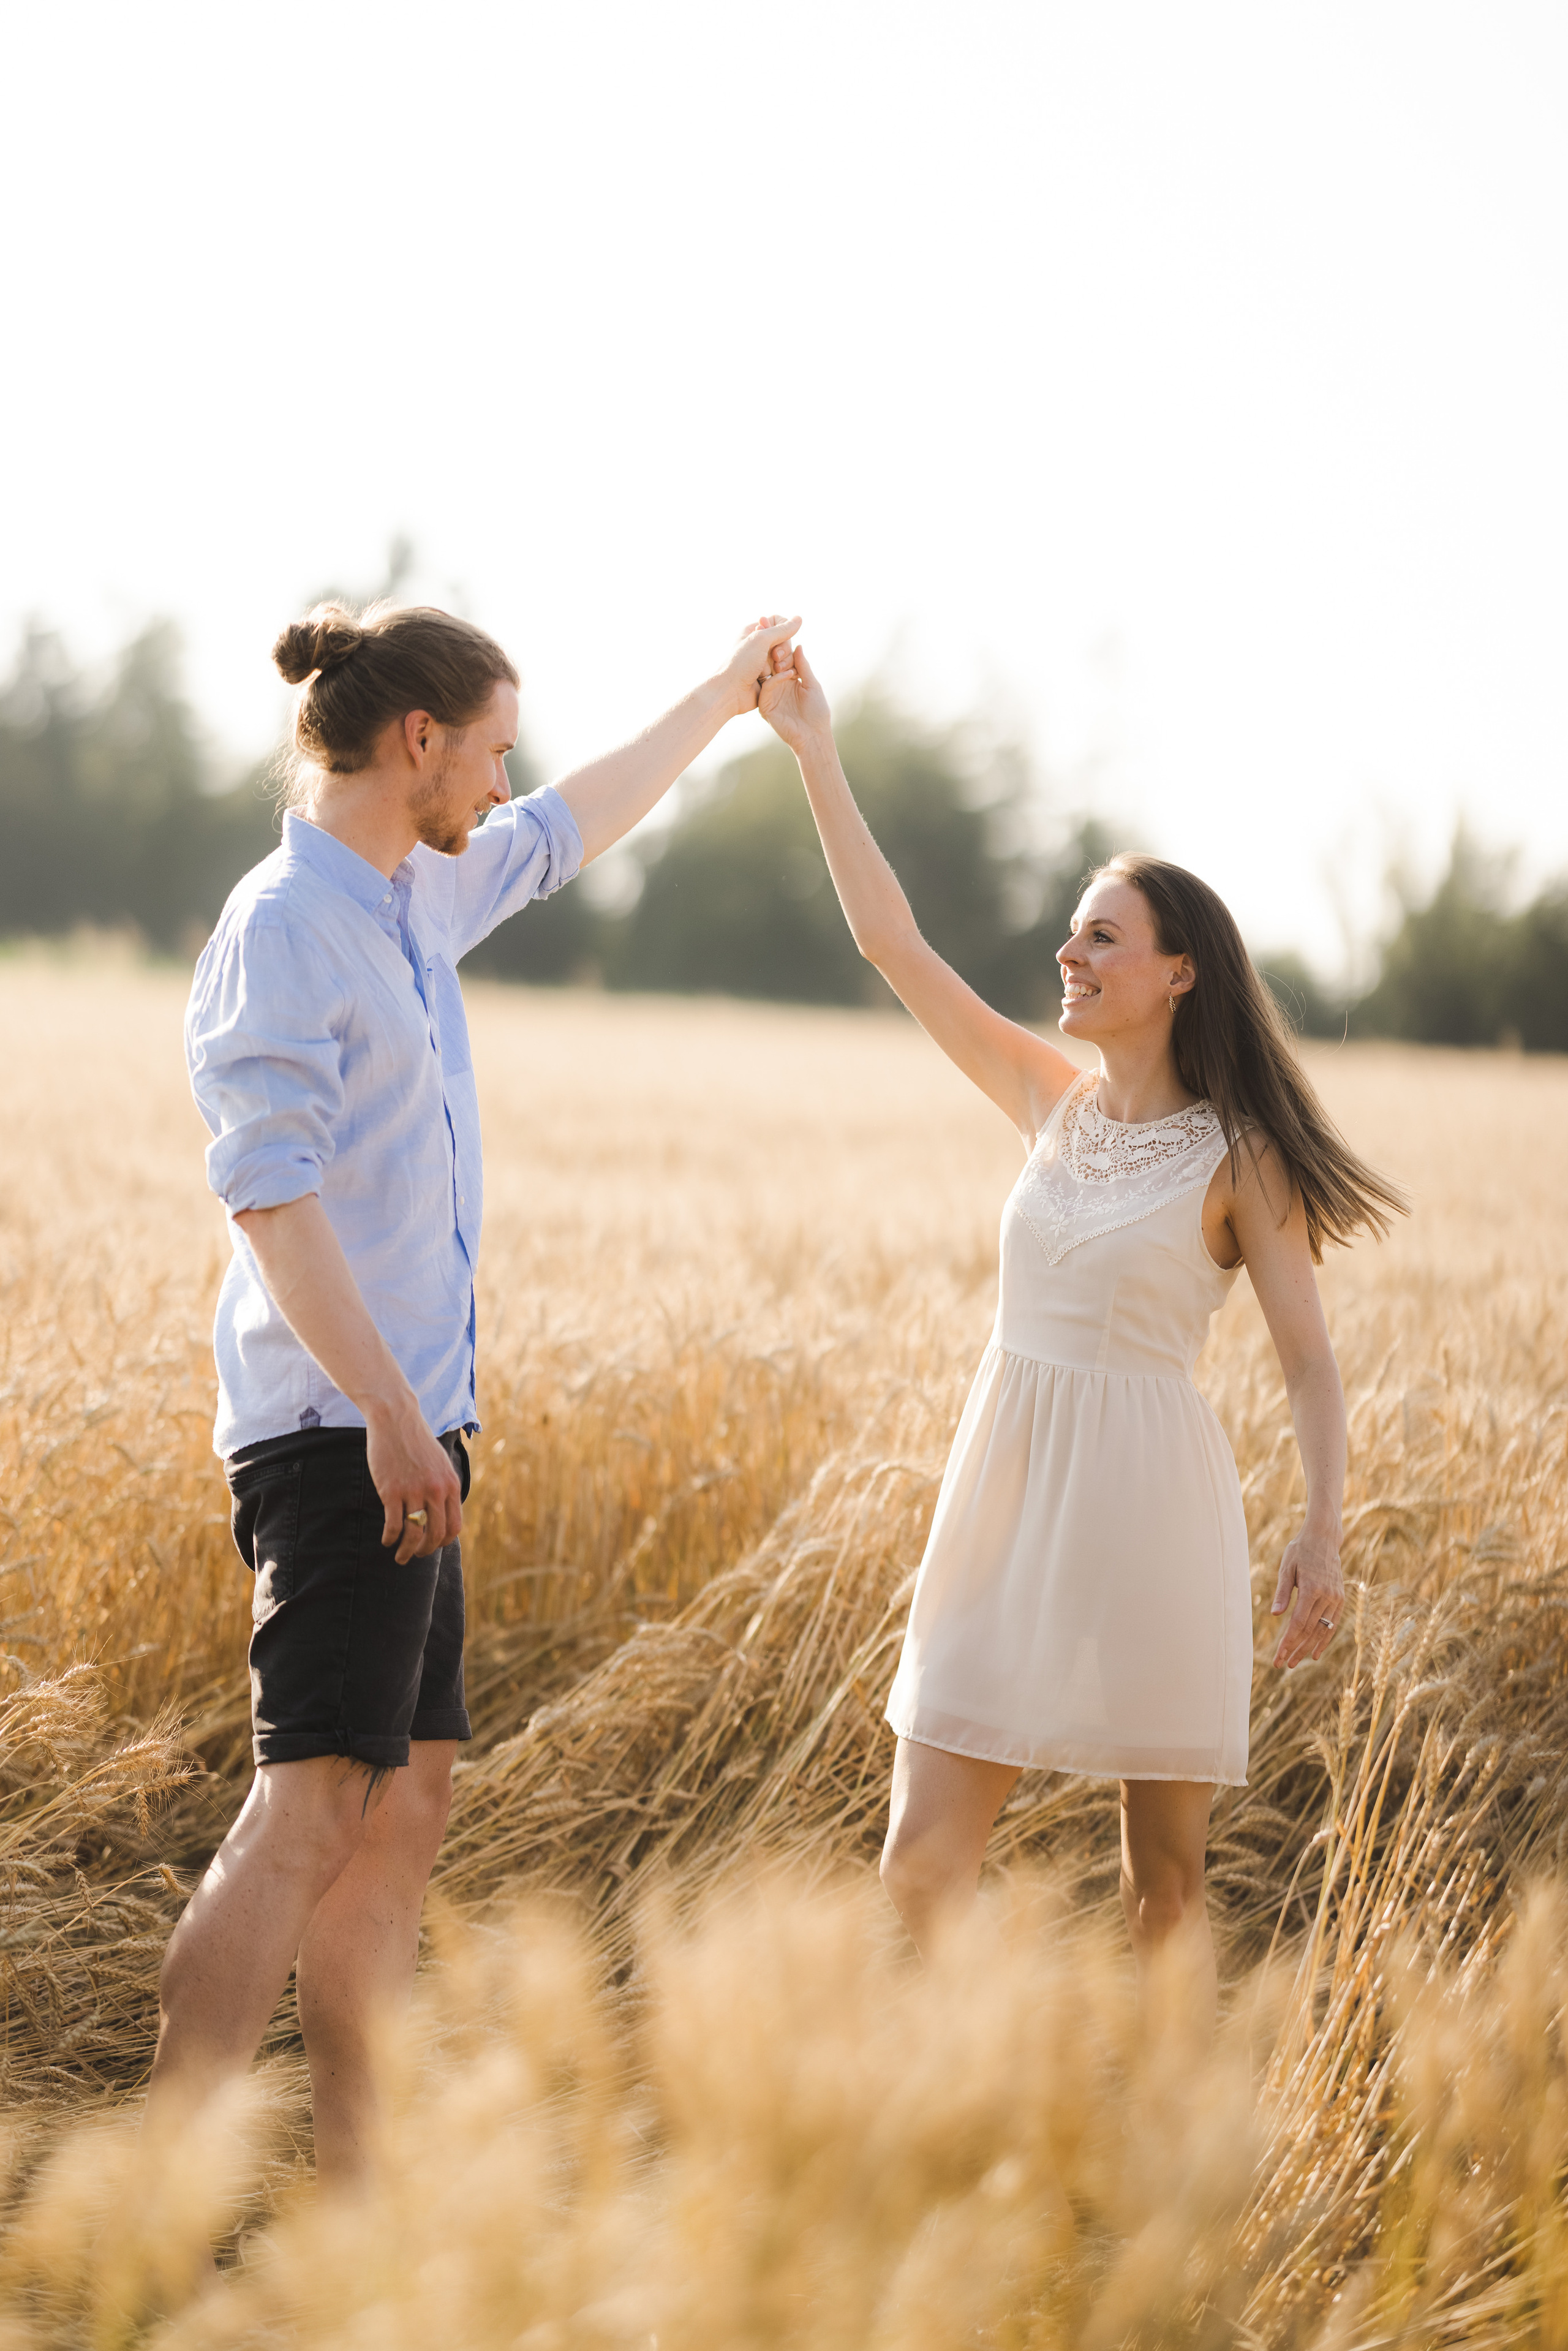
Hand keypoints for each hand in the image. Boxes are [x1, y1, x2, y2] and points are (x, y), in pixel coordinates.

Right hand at [367, 1405, 462, 1562]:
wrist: (396, 1418)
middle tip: (415, 1556)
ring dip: (407, 1551)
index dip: (443, 1542)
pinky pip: (393, 1525)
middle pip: (435, 1535)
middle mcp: (436, 1490)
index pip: (454, 1527)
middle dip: (425, 1551)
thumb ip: (444, 1487)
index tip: (433, 1546)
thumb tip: (443, 1513)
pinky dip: (389, 1538)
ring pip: (414, 1535)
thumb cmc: (416, 1441)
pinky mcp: (391, 1490)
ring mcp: (414, 1491)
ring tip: (400, 1557)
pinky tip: (386, 1540)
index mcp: (451, 1485)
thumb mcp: (440, 1463)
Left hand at [723, 613, 801, 716]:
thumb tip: (799, 618)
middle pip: (786, 640)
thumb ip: (782, 629)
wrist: (731, 692)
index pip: (778, 622)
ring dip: (785, 663)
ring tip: (775, 670)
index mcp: (754, 632)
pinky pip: (787, 670)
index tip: (776, 640)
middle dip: (784, 649)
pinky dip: (786, 672)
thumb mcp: (761, 640)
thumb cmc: (741, 663)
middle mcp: (760, 645)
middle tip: (775, 658)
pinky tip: (781, 676)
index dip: (783, 630)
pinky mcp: (770, 676)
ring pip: (788, 656)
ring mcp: (765, 661)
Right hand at [759, 639, 832, 751]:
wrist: (813, 736)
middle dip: (776, 652)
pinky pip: (767, 687)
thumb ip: (803, 666)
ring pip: (767, 673)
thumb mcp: (812, 684)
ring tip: (785, 658)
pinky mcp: (766, 706)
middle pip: (772, 664)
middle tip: (781, 642)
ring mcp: (770, 696)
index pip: (782, 660)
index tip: (787, 635)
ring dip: (776, 663)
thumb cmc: (817, 712)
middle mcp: (777, 686)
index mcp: (788, 680)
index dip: (784, 648)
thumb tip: (798, 645)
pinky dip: (777, 679)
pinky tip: (789, 674)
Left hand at [1270, 1529, 1344, 1668]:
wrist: (1323, 1539)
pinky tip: (1315, 1652)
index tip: (1279, 1656)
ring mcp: (1336, 1598)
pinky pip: (1332, 1624)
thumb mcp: (1287, 1568)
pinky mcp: (1340, 1599)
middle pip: (1310, 1631)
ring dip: (1308, 1648)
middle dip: (1295, 1649)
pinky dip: (1324, 1639)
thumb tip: (1275, 1615)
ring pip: (1322, 1630)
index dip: (1288, 1642)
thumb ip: (1282, 1593)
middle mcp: (1327, 1596)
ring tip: (1295, 1662)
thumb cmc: (1300, 1552)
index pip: (1299, 1623)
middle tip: (1283, 1665)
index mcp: (1312, 1589)